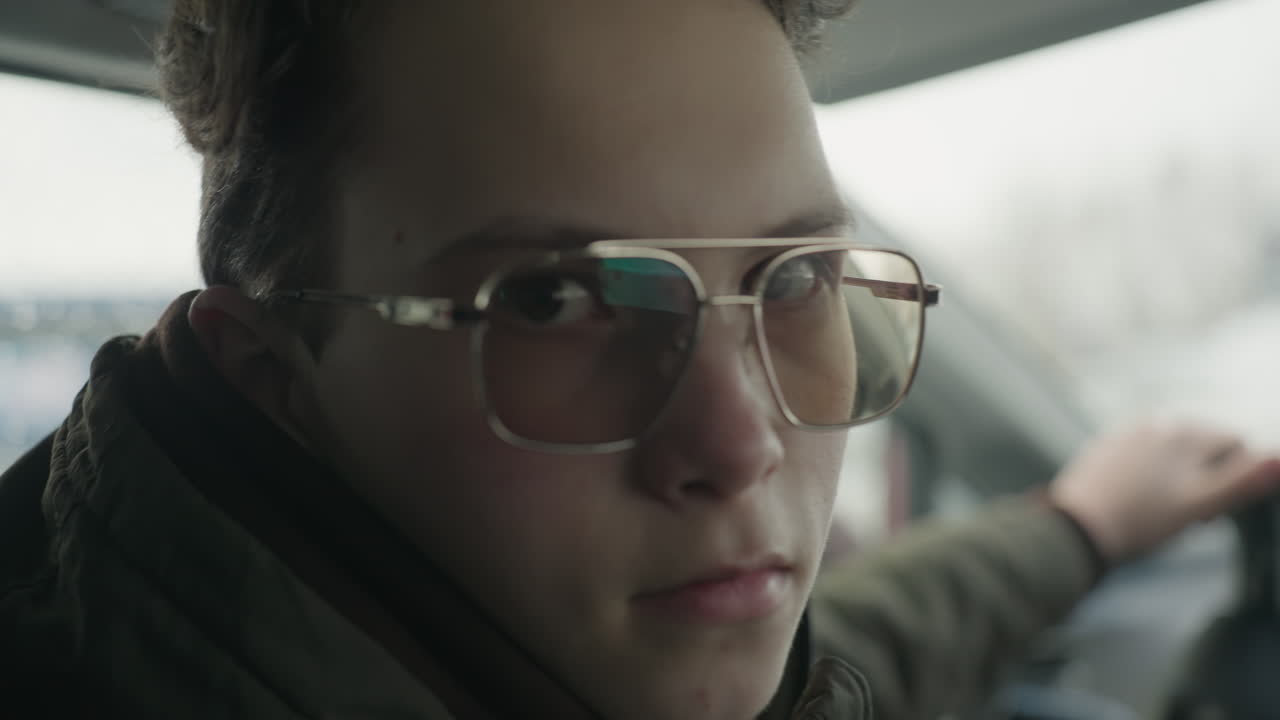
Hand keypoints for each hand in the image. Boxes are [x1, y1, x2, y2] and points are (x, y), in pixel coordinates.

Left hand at [1048, 422, 1279, 563]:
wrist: (1075, 529)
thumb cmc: (1142, 520)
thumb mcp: (1198, 504)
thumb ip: (1242, 480)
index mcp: (1184, 432)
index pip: (1235, 442)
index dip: (1237, 478)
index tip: (1216, 512)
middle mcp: (1156, 423)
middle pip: (1203, 445)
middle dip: (1208, 477)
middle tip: (1192, 517)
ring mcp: (1127, 434)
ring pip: (1173, 452)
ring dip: (1181, 477)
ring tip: (1166, 513)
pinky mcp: (1105, 448)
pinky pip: (1143, 457)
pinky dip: (1151, 476)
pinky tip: (1140, 503)